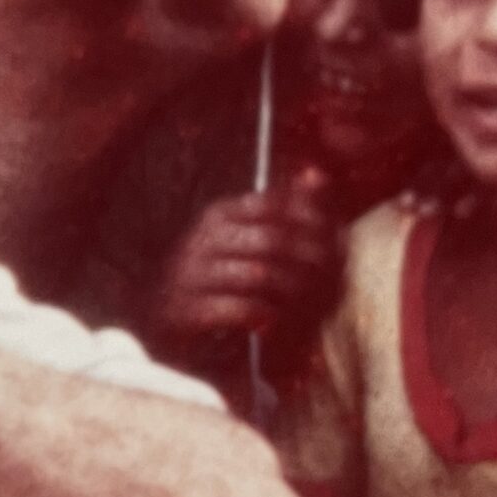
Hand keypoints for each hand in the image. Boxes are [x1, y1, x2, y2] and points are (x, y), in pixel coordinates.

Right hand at [148, 178, 339, 352]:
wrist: (163, 320)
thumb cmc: (219, 275)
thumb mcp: (247, 236)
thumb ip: (284, 208)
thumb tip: (318, 175)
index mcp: (218, 215)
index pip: (273, 206)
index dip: (310, 223)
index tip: (333, 244)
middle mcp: (201, 239)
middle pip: (272, 240)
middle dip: (307, 260)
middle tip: (328, 278)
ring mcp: (190, 275)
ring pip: (260, 274)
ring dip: (290, 291)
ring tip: (303, 303)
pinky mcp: (187, 310)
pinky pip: (241, 307)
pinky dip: (264, 315)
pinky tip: (270, 321)